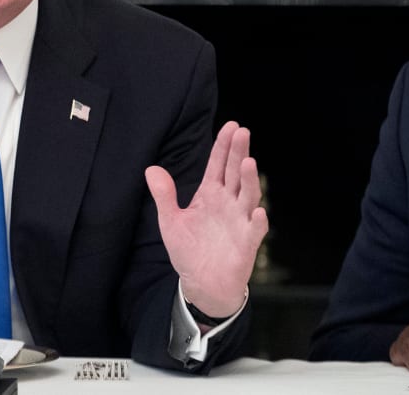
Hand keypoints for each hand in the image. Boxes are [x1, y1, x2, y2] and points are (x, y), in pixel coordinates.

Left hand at [144, 121, 267, 318]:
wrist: (202, 283)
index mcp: (211, 195)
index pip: (218, 165)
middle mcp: (228, 204)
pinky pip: (254, 231)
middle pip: (235, 173)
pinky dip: (257, 221)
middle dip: (238, 153)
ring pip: (248, 196)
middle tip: (242, 132)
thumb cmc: (190, 250)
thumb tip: (151, 168)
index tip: (231, 125)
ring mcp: (239, 222)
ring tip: (248, 162)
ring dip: (250, 180)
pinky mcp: (246, 244)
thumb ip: (164, 195)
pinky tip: (257, 211)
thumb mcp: (170, 220)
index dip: (224, 146)